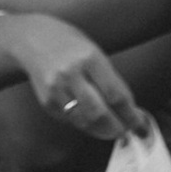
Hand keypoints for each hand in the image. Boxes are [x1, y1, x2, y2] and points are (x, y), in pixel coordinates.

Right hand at [0, 8, 145, 139]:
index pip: (116, 95)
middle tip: (127, 132)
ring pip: (85, 121)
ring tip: (112, 129)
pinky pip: (70, 120)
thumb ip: (109, 78)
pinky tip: (89, 118)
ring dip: (102, 130)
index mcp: (89, 58)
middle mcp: (71, 73)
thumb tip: (128, 109)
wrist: (29, 38)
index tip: (141, 125)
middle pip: (100, 113)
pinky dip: (84, 123)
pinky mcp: (46, 100)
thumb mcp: (93, 51)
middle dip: (117, 128)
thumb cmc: (69, 44)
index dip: (131, 115)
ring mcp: (56, 88)